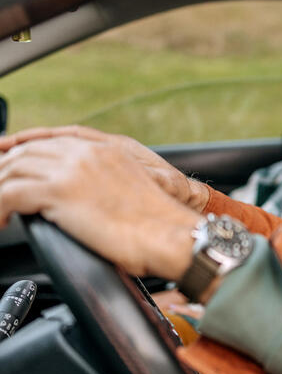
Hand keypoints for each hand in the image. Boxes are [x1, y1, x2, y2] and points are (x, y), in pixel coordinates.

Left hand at [0, 136, 202, 278]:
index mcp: (107, 149)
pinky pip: (8, 193)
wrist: (172, 234)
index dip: (24, 148)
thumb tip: (91, 202)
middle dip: (5, 170)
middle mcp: (87, 153)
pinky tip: (1, 221)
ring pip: (12, 169)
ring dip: (0, 190)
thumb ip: (108, 184)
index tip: (8, 160)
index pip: (52, 139)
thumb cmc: (161, 226)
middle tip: (0, 191)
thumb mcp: (134, 190)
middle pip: (27, 151)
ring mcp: (72, 170)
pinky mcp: (60, 192)